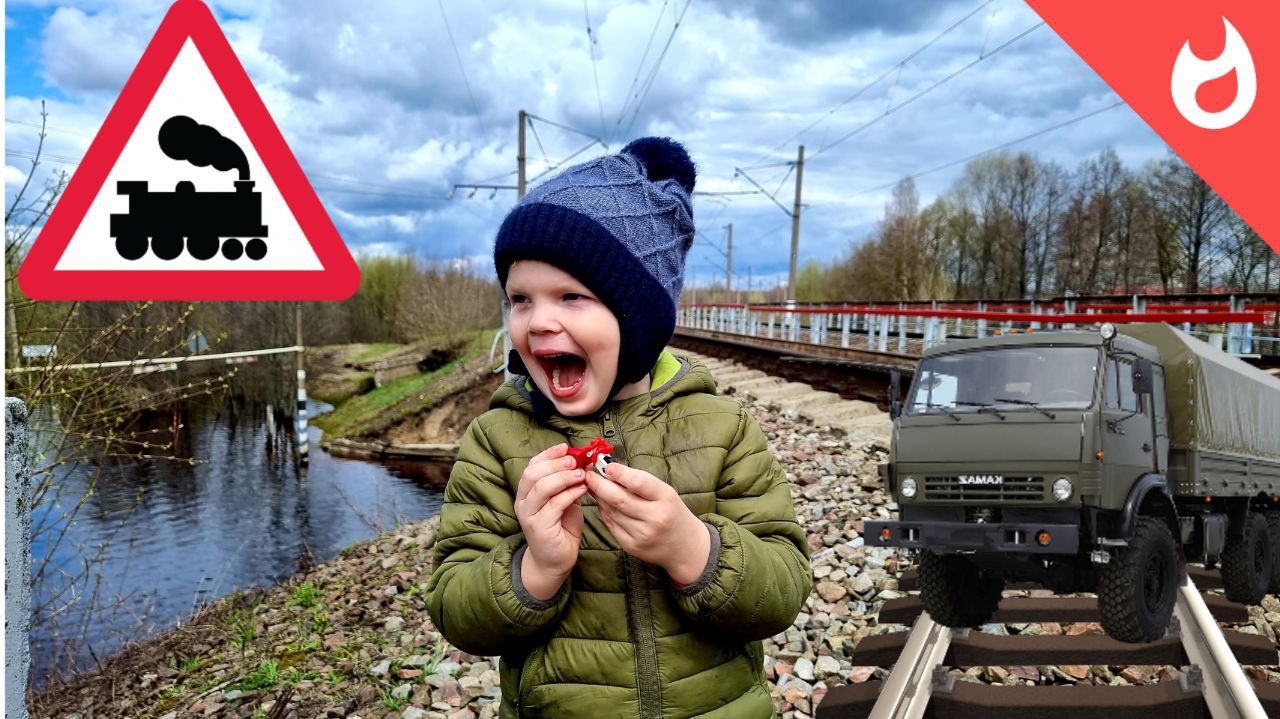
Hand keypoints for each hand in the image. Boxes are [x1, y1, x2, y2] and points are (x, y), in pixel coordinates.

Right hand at [515, 443, 588, 580]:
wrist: (554, 561)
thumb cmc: (560, 528)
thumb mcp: (565, 501)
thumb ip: (569, 484)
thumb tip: (584, 463)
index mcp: (527, 492)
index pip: (531, 466)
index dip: (547, 454)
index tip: (564, 447)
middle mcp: (523, 502)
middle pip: (533, 473)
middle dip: (555, 463)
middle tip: (574, 460)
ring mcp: (529, 515)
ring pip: (541, 487)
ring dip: (563, 477)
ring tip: (580, 474)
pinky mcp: (539, 527)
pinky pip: (554, 505)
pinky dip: (570, 494)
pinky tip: (582, 490)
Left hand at [585, 462, 710, 583]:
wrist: (684, 547)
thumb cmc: (673, 513)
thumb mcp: (665, 492)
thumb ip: (640, 482)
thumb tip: (610, 470)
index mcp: (665, 499)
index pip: (640, 483)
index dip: (620, 473)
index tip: (606, 466)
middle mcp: (654, 518)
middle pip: (619, 499)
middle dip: (599, 485)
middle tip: (589, 475)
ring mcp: (641, 534)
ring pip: (611, 511)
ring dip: (599, 498)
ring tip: (595, 487)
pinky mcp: (631, 545)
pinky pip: (611, 524)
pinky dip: (604, 512)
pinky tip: (604, 504)